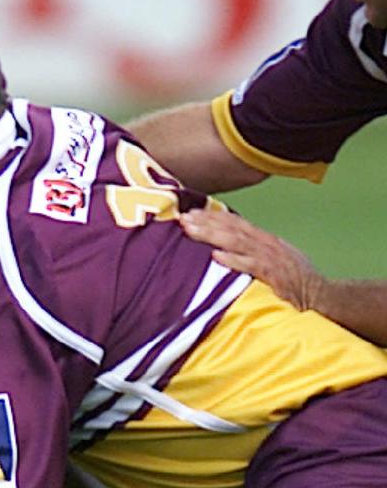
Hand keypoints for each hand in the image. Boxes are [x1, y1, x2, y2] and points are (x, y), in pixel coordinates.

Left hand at [180, 209, 323, 310]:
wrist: (325, 298)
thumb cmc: (297, 281)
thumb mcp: (275, 258)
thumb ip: (252, 251)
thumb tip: (224, 246)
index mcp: (265, 239)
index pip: (235, 222)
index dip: (212, 215)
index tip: (190, 211)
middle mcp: (266, 244)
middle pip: (231, 228)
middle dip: (205, 221)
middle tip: (183, 217)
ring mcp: (271, 259)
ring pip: (236, 242)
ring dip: (211, 234)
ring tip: (191, 230)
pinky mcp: (275, 277)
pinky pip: (251, 266)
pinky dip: (233, 260)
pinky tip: (215, 256)